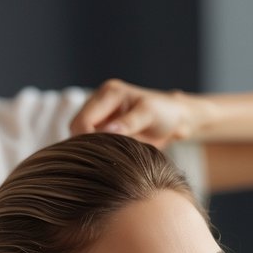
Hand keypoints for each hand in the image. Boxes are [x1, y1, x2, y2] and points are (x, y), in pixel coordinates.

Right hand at [70, 78, 195, 147]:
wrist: (175, 119)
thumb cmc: (165, 113)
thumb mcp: (149, 114)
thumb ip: (129, 122)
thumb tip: (106, 131)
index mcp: (109, 92)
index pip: (84, 120)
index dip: (87, 139)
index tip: (101, 155)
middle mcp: (100, 101)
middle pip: (76, 128)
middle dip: (86, 144)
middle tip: (105, 160)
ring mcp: (101, 115)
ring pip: (81, 136)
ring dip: (90, 148)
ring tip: (109, 158)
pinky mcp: (104, 127)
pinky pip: (91, 141)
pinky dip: (96, 150)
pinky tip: (110, 158)